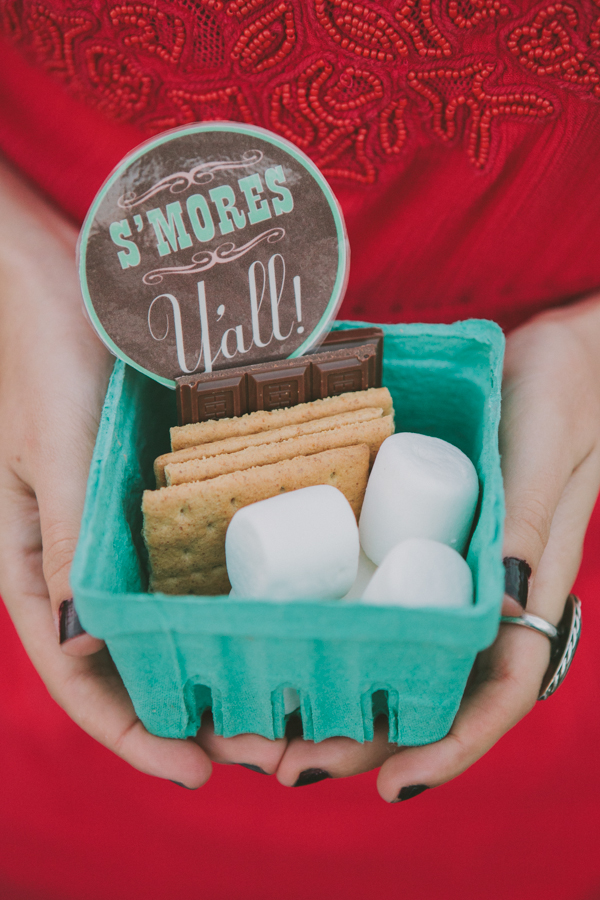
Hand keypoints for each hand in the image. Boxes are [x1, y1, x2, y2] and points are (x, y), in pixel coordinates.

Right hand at [0, 159, 288, 784]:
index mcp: (37, 564)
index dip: (132, 733)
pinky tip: (270, 616)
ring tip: (280, 698)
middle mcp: (82, 558)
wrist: (68, 267)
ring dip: (217, 665)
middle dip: (192, 711)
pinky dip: (225, 604)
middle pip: (133, 662)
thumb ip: (66, 542)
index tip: (196, 770)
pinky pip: (193, 565)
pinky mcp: (158, 490)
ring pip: (169, 622)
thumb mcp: (53, 450)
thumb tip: (86, 646)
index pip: (80, 677)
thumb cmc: (45, 351)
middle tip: (268, 745)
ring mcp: (122, 526)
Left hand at [275, 300, 599, 795]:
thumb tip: (510, 605)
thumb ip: (531, 518)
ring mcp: (452, 571)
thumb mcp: (548, 450)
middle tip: (280, 761)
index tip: (392, 786)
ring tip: (260, 727)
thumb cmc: (565, 394)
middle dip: (360, 737)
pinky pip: (378, 597)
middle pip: (429, 688)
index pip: (496, 691)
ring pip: (396, 654)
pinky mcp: (422, 539)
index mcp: (528, 590)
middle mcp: (487, 594)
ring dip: (335, 699)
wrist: (561, 354)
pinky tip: (285, 644)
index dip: (451, 746)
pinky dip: (335, 633)